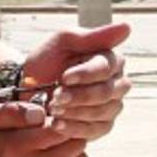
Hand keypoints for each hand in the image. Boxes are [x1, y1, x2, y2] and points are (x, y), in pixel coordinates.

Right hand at [0, 101, 88, 156]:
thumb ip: (14, 110)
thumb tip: (41, 114)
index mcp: (20, 147)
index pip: (61, 128)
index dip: (60, 122)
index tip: (52, 123)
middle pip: (77, 143)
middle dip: (68, 137)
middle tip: (54, 138)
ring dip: (71, 154)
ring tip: (53, 153)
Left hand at [23, 22, 131, 140]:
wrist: (29, 88)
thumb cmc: (47, 61)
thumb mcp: (62, 41)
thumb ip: (92, 36)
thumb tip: (127, 26)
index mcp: (110, 59)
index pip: (106, 68)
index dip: (85, 74)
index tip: (63, 77)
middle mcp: (117, 83)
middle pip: (106, 92)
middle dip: (78, 95)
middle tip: (55, 97)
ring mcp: (112, 106)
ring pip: (102, 112)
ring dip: (74, 112)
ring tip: (53, 109)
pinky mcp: (103, 125)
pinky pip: (96, 130)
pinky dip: (74, 128)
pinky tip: (56, 124)